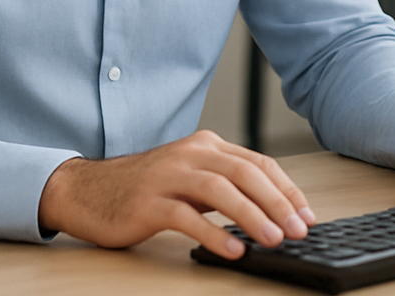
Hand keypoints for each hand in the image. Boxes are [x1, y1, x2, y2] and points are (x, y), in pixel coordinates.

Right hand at [36, 130, 315, 259]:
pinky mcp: (148, 201)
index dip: (287, 189)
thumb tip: (272, 212)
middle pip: (245, 172)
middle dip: (278, 202)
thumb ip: (226, 186)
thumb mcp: (191, 178)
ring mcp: (168, 175)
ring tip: (274, 239)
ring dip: (252, 215)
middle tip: (299, 229)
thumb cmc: (145, 188)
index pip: (259, 163)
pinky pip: (186, 216)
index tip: (307, 215)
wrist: (86, 190)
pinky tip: (232, 250)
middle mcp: (190, 154)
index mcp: (206, 145)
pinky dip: (213, 233)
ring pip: (220, 189)